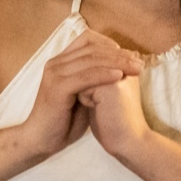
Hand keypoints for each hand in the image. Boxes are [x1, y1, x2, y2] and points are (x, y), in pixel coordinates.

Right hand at [17, 29, 141, 159]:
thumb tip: (119, 69)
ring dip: (117, 63)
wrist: (41, 140)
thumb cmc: (64, 121)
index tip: (132, 57)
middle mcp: (56, 63)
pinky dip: (103, 75)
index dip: (111, 45)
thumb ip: (95, 80)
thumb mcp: (83, 95)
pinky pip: (85, 76)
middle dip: (119, 55)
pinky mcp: (57, 88)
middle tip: (139, 63)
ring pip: (91, 60)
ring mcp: (55, 74)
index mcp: (61, 62)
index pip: (88, 40)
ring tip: (135, 69)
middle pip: (92, 49)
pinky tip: (119, 77)